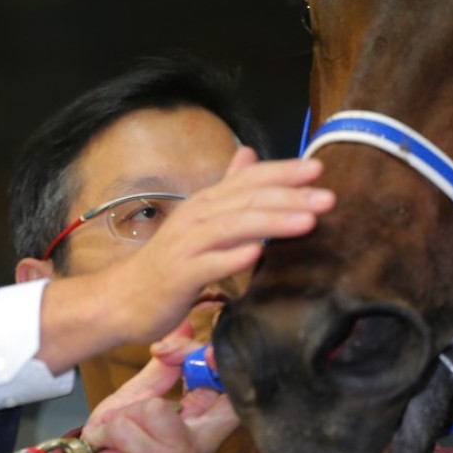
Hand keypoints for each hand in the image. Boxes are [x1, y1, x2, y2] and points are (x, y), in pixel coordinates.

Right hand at [38, 149, 334, 372]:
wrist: (123, 299)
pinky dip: (232, 258)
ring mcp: (185, 246)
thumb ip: (227, 190)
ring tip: (307, 221)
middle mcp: (195, 218)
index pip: (247, 179)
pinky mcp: (178, 276)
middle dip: (289, 196)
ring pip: (232, 228)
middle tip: (328, 197)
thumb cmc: (170, 263)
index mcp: (205, 204)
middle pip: (245, 200)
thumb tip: (249, 153)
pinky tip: (257, 255)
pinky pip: (208, 265)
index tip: (319, 168)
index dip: (283, 172)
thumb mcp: (200, 221)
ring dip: (271, 222)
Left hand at [54, 325, 240, 452]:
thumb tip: (186, 324)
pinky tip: (107, 444)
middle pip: (217, 390)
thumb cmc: (116, 445)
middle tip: (161, 353)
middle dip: (185, 359)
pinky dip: (109, 431)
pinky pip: (129, 427)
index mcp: (205, 423)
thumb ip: (165, 366)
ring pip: (155, 409)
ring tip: (118, 430)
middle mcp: (202, 442)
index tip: (175, 342)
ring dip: (125, 415)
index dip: (213, 355)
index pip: (233, 384)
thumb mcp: (141, 398)